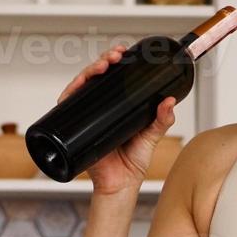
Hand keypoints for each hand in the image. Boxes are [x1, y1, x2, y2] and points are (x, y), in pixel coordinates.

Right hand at [55, 43, 177, 195]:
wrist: (120, 183)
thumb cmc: (133, 162)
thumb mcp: (152, 135)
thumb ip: (162, 119)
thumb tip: (170, 101)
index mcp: (117, 106)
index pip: (113, 77)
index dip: (116, 61)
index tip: (124, 53)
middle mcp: (99, 107)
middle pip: (96, 76)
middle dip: (104, 60)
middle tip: (115, 57)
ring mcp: (86, 116)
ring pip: (82, 85)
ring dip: (89, 70)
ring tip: (103, 65)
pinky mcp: (74, 127)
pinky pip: (67, 105)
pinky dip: (70, 92)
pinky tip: (78, 84)